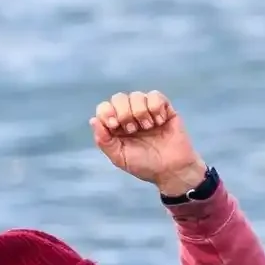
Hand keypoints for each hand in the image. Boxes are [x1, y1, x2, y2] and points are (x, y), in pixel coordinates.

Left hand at [91, 91, 205, 194]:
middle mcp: (130, 116)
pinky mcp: (164, 109)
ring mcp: (147, 111)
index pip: (105, 108)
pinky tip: (160, 121)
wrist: (172, 169)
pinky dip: (155, 107)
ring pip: (137, 95)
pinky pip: (155, 96)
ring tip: (148, 127)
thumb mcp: (120, 158)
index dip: (106, 111)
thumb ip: (104, 141)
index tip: (114, 125)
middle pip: (119, 98)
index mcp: (117, 127)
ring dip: (140, 112)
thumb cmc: (145, 166)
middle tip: (132, 129)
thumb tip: (93, 120)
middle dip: (124, 112)